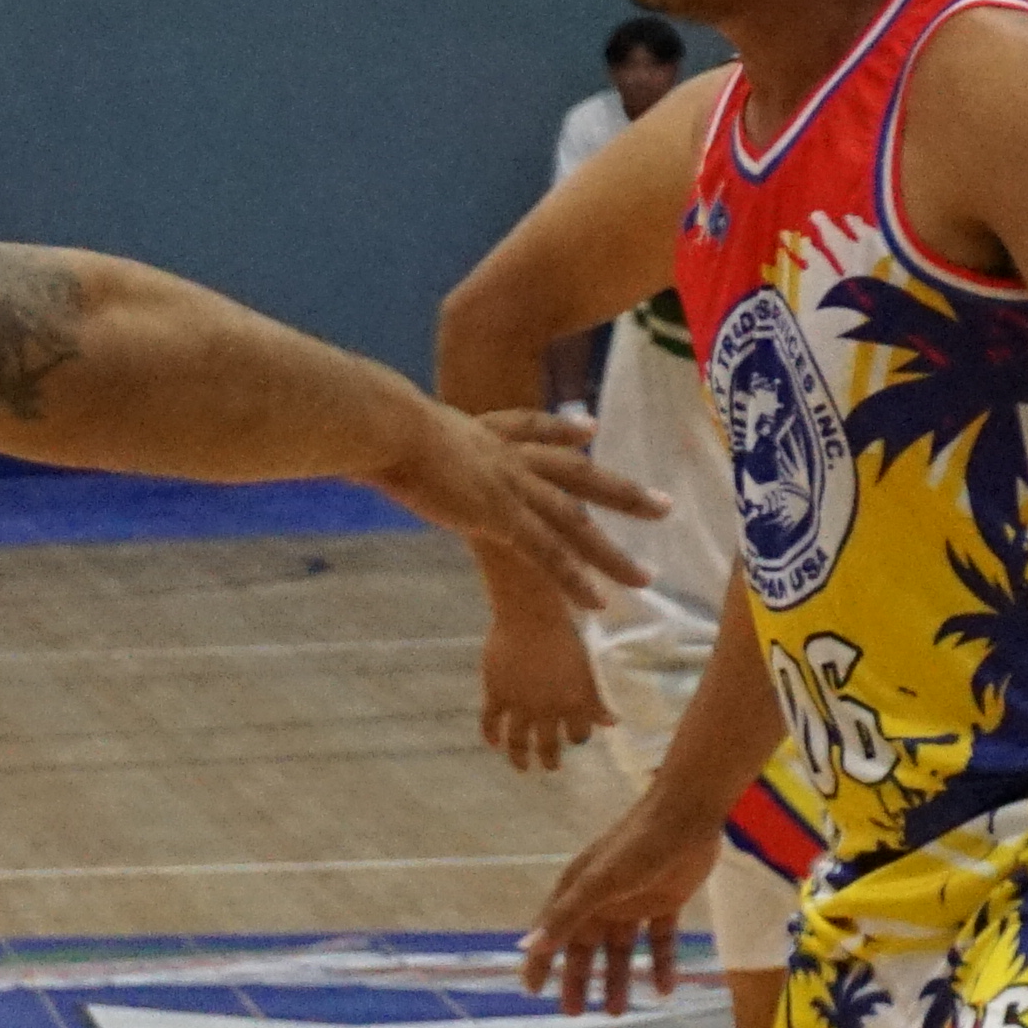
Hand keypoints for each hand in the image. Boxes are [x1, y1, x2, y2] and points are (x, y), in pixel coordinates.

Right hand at [386, 399, 654, 609]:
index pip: (532, 427)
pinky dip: (575, 579)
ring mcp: (511, 487)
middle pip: (578, 474)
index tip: (588, 430)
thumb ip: (395, 435)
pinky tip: (598, 602)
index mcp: (481, 431)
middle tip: (660, 505)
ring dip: (612, 553)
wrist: (386, 427)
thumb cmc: (372, 426)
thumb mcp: (393, 425)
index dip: (562, 430)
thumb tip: (366, 436)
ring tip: (646, 578)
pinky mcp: (502, 516)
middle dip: (621, 492)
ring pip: (575, 523)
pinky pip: (549, 553)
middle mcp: (507, 457)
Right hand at [479, 598, 612, 772]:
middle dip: (550, 759)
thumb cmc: (565, 638)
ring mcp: (519, 704)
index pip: (578, 734)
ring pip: (518, 740)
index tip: (574, 740)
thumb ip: (595, 699)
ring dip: (520, 757)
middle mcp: (546, 710)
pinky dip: (491, 735)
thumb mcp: (587, 671)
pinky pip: (490, 721)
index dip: (577, 739)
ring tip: (522, 767)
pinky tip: (493, 744)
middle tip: (550, 767)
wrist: (530, 617)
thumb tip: (611, 722)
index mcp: (573, 703)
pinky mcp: (496, 693)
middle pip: (547, 744)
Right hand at [517, 794, 715, 1016]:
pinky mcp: (666, 902)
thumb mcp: (599, 884)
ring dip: (617, 979)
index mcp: (577, 892)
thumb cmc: (637, 845)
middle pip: (584, 948)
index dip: (540, 961)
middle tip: (575, 1014)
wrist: (687, 814)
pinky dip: (661, 964)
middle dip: (578, 980)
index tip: (532, 992)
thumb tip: (527, 947)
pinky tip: (664, 990)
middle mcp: (601, 900)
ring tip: (617, 1011)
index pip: (551, 933)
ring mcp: (633, 902)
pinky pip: (660, 941)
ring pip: (621, 950)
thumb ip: (565, 916)